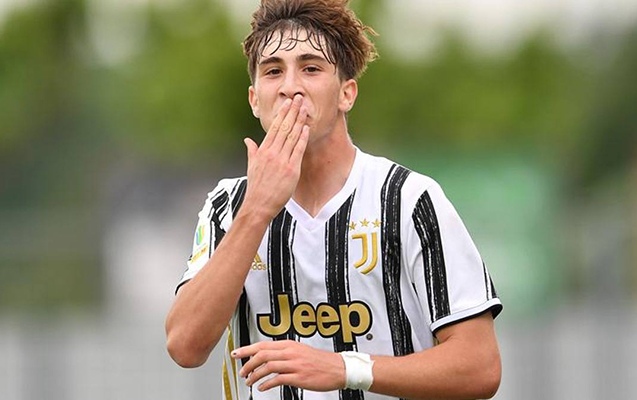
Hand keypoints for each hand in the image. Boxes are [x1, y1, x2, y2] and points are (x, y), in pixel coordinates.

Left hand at [231, 340, 345, 391]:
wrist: (338, 368)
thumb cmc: (321, 361)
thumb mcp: (301, 351)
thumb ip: (285, 353)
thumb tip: (268, 356)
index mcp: (290, 345)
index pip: (263, 345)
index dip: (247, 349)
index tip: (237, 353)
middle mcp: (290, 352)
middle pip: (262, 354)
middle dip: (247, 363)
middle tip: (241, 371)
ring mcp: (294, 364)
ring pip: (267, 366)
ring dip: (255, 375)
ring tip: (249, 381)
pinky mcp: (298, 377)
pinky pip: (277, 379)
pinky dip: (266, 383)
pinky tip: (262, 387)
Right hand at [242, 94, 309, 220]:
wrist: (258, 205)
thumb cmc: (256, 187)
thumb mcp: (251, 166)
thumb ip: (252, 151)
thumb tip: (248, 140)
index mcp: (262, 151)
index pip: (273, 128)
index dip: (282, 114)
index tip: (288, 103)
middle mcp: (272, 153)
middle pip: (284, 128)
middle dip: (292, 112)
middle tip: (299, 99)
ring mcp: (282, 161)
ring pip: (292, 136)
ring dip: (299, 121)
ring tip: (305, 109)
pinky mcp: (291, 170)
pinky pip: (298, 151)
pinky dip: (303, 138)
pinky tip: (307, 128)